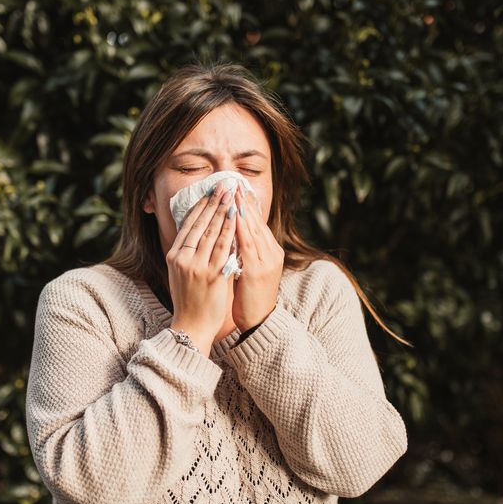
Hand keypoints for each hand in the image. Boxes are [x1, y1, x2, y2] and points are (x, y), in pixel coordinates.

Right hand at [166, 181, 238, 352]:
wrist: (191, 326)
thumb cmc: (190, 300)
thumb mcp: (181, 273)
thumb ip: (189, 253)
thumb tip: (198, 231)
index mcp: (175, 255)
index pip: (188, 224)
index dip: (200, 205)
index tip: (210, 191)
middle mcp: (183, 258)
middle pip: (200, 224)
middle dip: (214, 202)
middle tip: (224, 185)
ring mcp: (197, 266)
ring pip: (212, 232)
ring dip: (224, 211)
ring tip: (232, 195)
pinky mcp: (212, 275)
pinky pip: (223, 248)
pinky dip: (231, 231)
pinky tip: (237, 218)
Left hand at [231, 187, 284, 331]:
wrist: (259, 322)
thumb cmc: (250, 297)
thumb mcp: (249, 269)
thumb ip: (244, 251)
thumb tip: (231, 233)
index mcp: (270, 251)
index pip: (258, 222)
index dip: (247, 205)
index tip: (236, 188)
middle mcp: (271, 253)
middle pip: (257, 221)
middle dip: (244, 201)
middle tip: (233, 182)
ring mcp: (266, 261)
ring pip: (253, 229)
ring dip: (242, 210)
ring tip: (233, 193)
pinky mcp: (258, 270)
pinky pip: (248, 245)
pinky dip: (241, 229)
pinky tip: (233, 217)